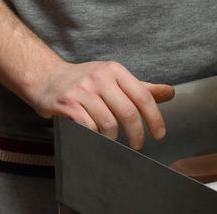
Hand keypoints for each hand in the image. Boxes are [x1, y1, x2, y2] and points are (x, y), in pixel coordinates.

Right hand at [29, 60, 173, 149]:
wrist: (46, 78)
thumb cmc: (84, 81)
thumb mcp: (113, 77)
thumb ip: (141, 87)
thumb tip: (170, 92)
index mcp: (115, 70)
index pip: (142, 96)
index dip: (154, 118)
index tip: (159, 134)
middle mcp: (100, 78)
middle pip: (128, 113)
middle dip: (136, 135)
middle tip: (138, 146)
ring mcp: (83, 90)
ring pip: (108, 123)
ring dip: (114, 139)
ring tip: (113, 141)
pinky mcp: (68, 104)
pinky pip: (89, 128)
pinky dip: (96, 138)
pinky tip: (96, 139)